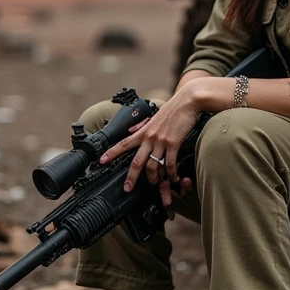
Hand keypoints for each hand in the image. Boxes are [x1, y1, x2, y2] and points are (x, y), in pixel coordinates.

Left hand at [99, 84, 201, 210]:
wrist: (188, 101)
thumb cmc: (173, 108)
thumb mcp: (154, 116)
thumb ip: (142, 125)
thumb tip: (131, 131)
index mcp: (144, 131)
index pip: (124, 143)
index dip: (112, 153)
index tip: (101, 161)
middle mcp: (149, 137)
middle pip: (136, 161)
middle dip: (131, 177)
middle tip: (127, 188)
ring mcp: (161, 141)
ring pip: (152, 165)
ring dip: (154, 178)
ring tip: (156, 184)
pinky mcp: (173, 143)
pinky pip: (169, 164)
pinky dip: (171, 174)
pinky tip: (174, 178)